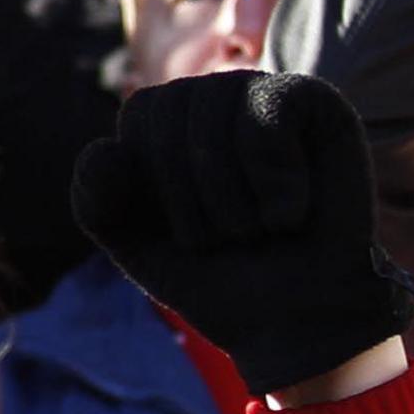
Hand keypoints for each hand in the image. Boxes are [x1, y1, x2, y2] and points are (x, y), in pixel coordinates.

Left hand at [69, 71, 413, 397]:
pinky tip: (292, 212)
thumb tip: (106, 148)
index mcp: (166, 118)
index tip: (184, 227)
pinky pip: (273, 108)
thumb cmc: (216, 274)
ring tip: (259, 228)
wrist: (290, 319)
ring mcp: (267, 94)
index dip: (155, 184)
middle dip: (190, 194)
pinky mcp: (319, 104)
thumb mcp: (135, 243)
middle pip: (175, 108)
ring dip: (231, 195)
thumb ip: (94, 199)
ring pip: (221, 107)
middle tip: (226, 237)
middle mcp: (215, 95)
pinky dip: (276, 176)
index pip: (140, 115)